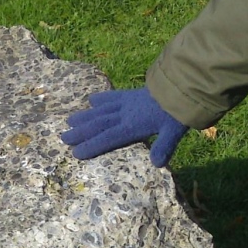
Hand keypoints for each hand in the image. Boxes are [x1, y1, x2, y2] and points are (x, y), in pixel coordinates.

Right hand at [61, 87, 188, 166]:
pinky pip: (113, 97)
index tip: (76, 153)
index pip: (108, 138)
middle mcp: (124, 114)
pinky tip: (91, 100)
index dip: (92, 146)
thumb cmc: (179, 110)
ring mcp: (126, 103)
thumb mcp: (175, 130)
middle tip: (64, 138)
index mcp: (133, 125)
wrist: (184, 83)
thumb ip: (164, 146)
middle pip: (99, 124)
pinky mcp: (131, 94)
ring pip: (101, 110)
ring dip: (85, 117)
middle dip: (81, 132)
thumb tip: (157, 163)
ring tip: (69, 121)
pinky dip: (101, 99)